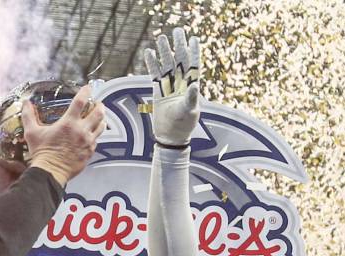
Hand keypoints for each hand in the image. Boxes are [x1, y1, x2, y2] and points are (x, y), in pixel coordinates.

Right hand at [24, 85, 105, 185]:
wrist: (51, 172)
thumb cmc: (42, 153)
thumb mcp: (32, 132)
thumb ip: (29, 116)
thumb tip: (26, 104)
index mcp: (68, 123)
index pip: (81, 101)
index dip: (85, 91)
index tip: (87, 87)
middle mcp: (81, 131)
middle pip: (98, 113)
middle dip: (99, 105)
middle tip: (97, 103)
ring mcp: (88, 142)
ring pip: (101, 126)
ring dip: (101, 119)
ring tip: (99, 117)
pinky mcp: (90, 152)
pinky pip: (97, 140)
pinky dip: (96, 135)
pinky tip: (92, 134)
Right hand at [144, 27, 201, 146]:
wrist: (170, 136)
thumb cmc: (183, 125)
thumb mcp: (189, 111)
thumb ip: (192, 98)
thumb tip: (195, 85)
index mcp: (191, 85)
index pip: (194, 64)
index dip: (194, 51)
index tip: (193, 38)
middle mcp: (181, 83)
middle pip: (180, 60)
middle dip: (178, 45)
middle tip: (177, 31)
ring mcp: (169, 85)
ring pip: (166, 64)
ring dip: (164, 51)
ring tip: (161, 37)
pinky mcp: (158, 90)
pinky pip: (154, 74)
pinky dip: (151, 64)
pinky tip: (149, 53)